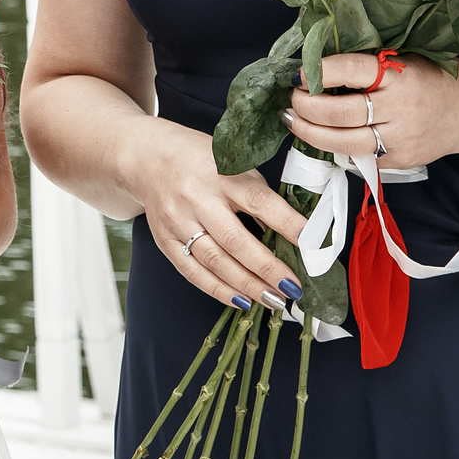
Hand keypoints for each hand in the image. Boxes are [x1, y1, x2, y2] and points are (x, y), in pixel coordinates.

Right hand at [131, 119, 311, 312]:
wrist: (147, 158)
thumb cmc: (199, 161)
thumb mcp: (233, 164)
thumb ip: (257, 195)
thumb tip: (290, 236)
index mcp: (221, 173)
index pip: (259, 202)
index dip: (287, 224)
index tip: (311, 244)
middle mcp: (197, 197)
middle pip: (236, 240)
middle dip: (268, 269)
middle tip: (292, 288)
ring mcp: (177, 220)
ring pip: (215, 261)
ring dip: (247, 285)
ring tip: (274, 300)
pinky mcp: (165, 239)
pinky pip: (193, 271)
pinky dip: (218, 289)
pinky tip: (241, 300)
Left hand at [287, 52, 458, 171]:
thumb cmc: (428, 79)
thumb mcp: (402, 62)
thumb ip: (364, 66)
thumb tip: (314, 70)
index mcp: (400, 75)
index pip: (350, 70)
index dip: (319, 72)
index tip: (298, 74)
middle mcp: (401, 108)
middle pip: (339, 113)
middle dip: (306, 106)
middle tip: (292, 99)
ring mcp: (401, 139)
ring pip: (344, 143)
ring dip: (310, 133)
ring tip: (293, 120)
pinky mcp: (401, 161)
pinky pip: (358, 158)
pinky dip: (336, 148)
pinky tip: (322, 136)